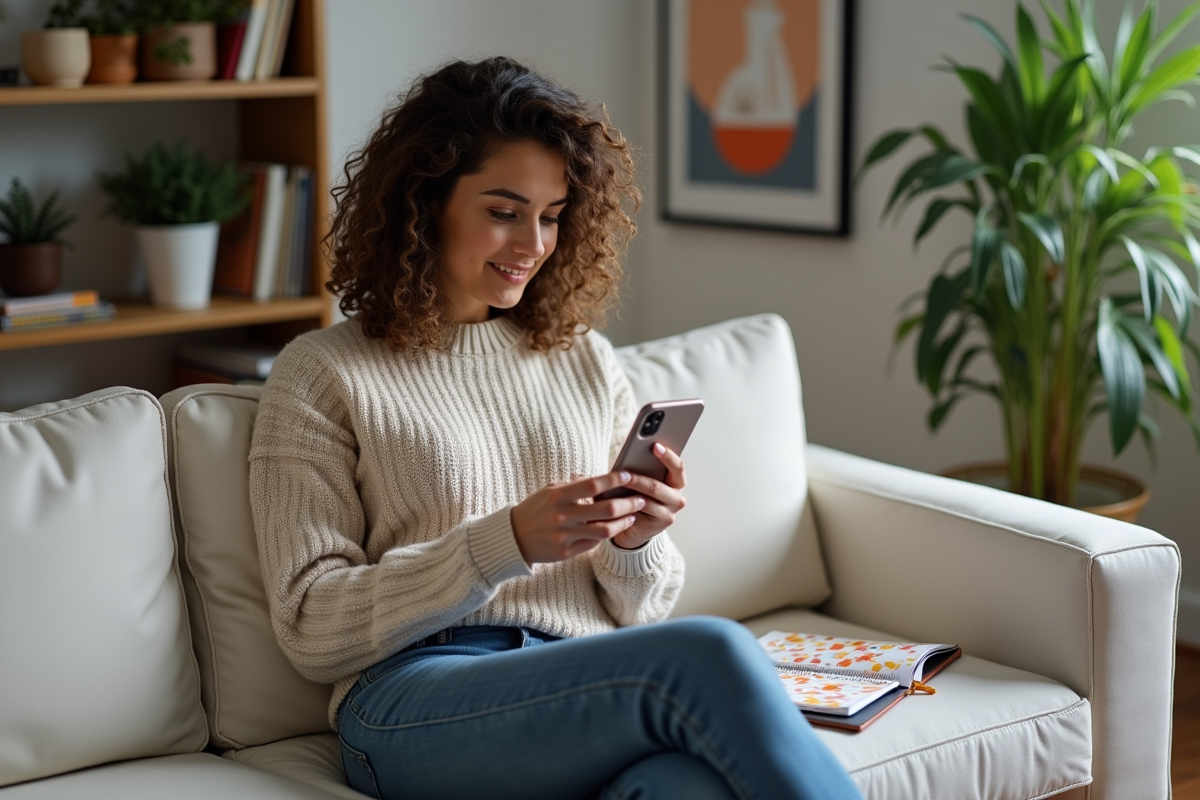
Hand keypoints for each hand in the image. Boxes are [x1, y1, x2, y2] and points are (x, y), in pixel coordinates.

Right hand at [511, 472, 646, 563]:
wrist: (514, 537)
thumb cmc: (536, 509)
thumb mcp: (551, 490)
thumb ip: (574, 485)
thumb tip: (601, 479)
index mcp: (559, 496)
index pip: (593, 485)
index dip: (614, 480)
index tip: (630, 475)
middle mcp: (563, 516)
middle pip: (605, 509)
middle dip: (628, 503)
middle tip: (640, 499)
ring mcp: (565, 536)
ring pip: (604, 530)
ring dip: (623, 522)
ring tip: (632, 516)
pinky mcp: (566, 552)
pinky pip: (593, 543)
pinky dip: (605, 535)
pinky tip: (613, 528)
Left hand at [612, 443, 686, 549]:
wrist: (635, 526)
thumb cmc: (637, 497)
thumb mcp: (641, 480)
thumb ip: (643, 469)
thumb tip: (632, 454)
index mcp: (677, 482)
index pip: (678, 467)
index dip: (668, 456)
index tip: (655, 446)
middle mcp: (677, 498)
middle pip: (659, 486)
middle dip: (639, 479)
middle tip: (625, 474)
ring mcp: (669, 513)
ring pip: (649, 500)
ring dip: (632, 492)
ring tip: (617, 485)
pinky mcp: (659, 525)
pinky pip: (642, 513)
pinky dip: (628, 505)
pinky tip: (616, 501)